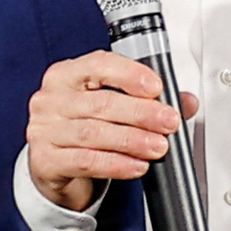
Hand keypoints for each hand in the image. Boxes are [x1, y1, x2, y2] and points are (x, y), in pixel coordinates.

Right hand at [23, 47, 188, 219]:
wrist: (52, 165)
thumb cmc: (83, 127)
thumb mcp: (110, 107)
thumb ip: (147, 100)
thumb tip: (186, 102)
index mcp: (66, 75)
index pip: (97, 65)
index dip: (129, 74)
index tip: (157, 87)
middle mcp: (51, 99)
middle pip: (101, 103)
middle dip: (141, 113)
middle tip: (168, 122)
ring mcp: (45, 131)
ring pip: (94, 133)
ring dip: (132, 140)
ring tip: (158, 146)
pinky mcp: (46, 161)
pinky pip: (86, 161)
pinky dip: (116, 164)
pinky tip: (136, 165)